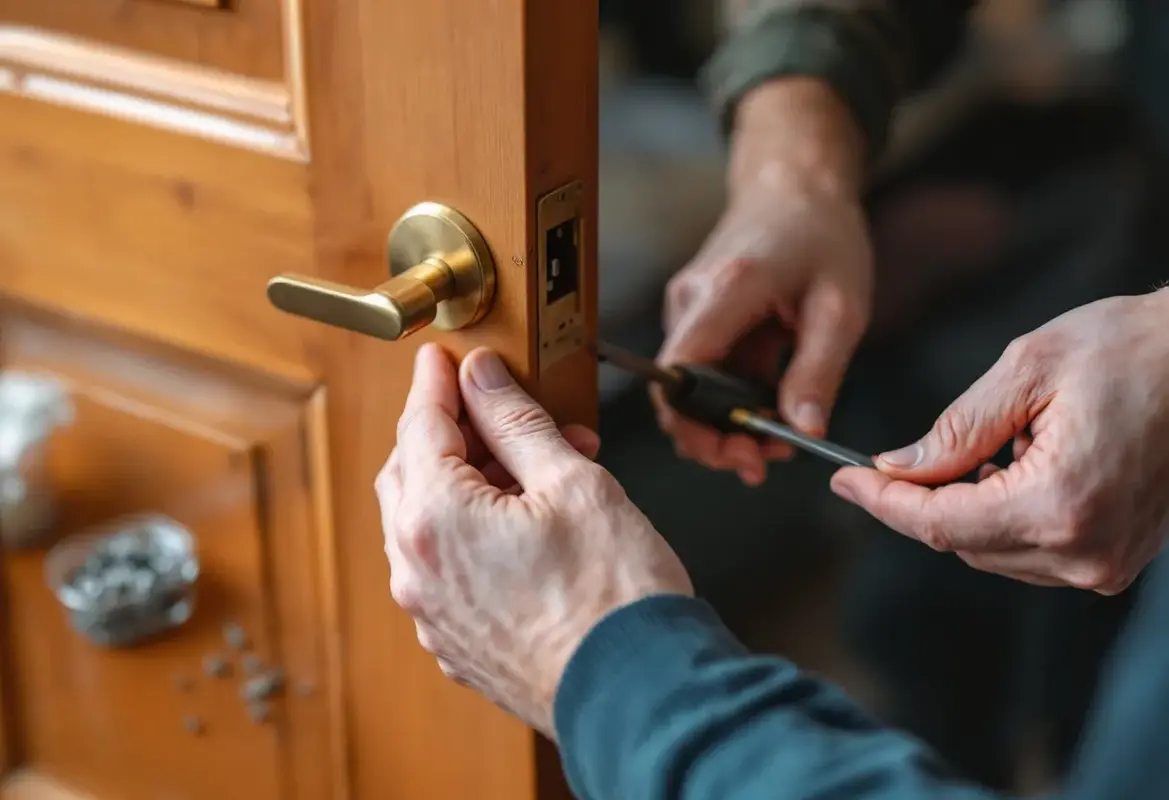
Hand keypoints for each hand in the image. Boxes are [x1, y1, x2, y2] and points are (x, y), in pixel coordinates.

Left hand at [377, 345, 693, 735]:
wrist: (637, 695)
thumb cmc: (614, 598)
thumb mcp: (573, 482)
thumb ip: (516, 422)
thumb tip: (484, 380)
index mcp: (435, 520)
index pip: (421, 425)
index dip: (438, 383)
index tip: (446, 361)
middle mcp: (417, 571)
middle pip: (412, 472)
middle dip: (455, 432)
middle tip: (502, 410)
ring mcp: (434, 614)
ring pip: (428, 522)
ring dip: (469, 483)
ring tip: (539, 469)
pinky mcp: (458, 643)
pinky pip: (446, 568)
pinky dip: (472, 532)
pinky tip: (524, 523)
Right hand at [656, 78, 873, 485]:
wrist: (797, 183)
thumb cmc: (823, 234)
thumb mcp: (841, 308)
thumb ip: (818, 373)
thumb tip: (802, 432)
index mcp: (726, 292)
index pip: (680, 373)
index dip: (693, 425)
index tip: (733, 455)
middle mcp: (692, 300)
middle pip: (677, 391)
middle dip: (713, 438)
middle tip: (762, 464)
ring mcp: (690, 308)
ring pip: (691, 388)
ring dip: (725, 424)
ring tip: (776, 445)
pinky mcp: (699, 316)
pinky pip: (707, 372)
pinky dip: (732, 401)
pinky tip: (769, 415)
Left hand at [830, 290, 1168, 593]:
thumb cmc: (1131, 349)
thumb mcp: (1027, 371)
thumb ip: (955, 432)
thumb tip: (897, 469)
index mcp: (1061, 504)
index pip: (940, 523)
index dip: (882, 503)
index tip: (843, 481)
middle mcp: (1086, 550)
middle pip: (961, 542)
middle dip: (917, 502)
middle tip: (888, 462)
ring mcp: (1107, 562)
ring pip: (991, 550)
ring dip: (962, 507)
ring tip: (985, 447)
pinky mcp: (1117, 557)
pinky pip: (1030, 549)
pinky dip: (1000, 514)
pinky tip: (1011, 468)